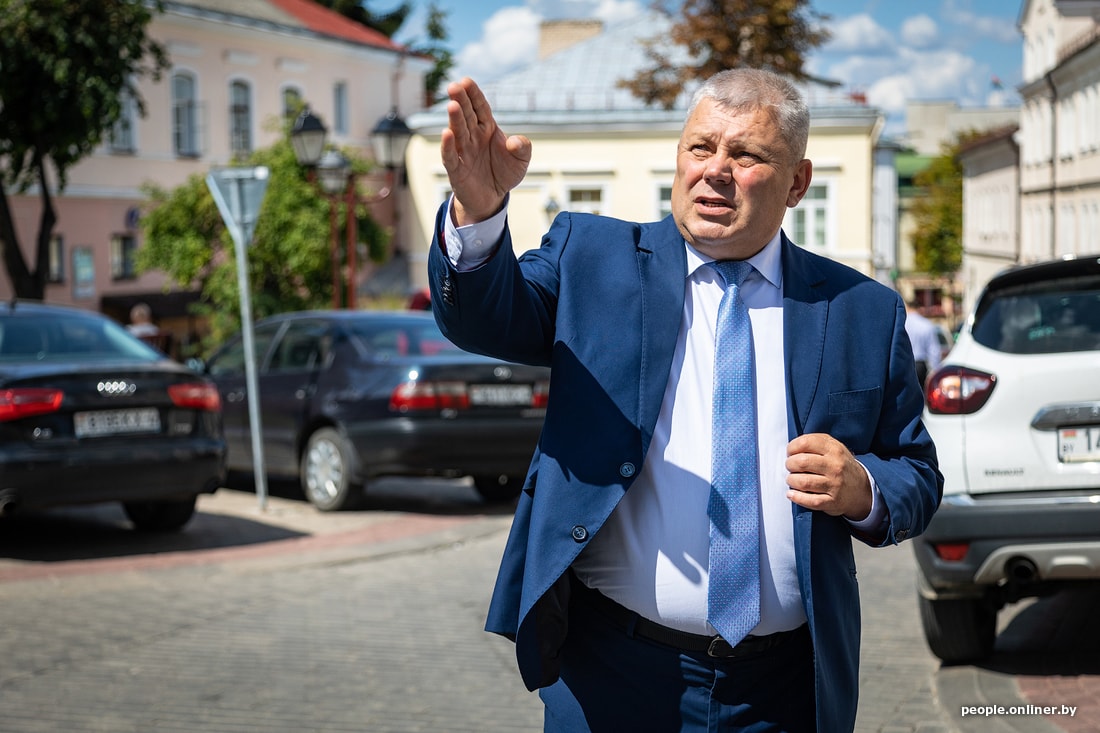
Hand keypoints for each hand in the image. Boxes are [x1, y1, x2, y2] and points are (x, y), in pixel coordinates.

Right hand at [441, 77, 531, 224]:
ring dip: (455, 119)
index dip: (473, 94)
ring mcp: (463, 152)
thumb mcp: (521, 160)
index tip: (466, 81)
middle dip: (461, 100)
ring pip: (458, 132)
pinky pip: (450, 156)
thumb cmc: (504, 173)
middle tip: (454, 86)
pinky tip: (447, 134)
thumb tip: (515, 141)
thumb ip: (522, 148)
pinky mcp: (456, 170)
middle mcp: (472, 137)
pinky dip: (448, 146)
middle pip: (466, 116)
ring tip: (452, 105)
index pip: (480, 108)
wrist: (492, 197)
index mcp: (487, 128)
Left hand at [785, 433, 871, 520]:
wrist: (861, 488)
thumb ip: (815, 442)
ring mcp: (834, 485)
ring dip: (791, 480)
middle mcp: (835, 466)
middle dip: (789, 464)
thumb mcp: (834, 447)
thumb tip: (792, 446)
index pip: (806, 443)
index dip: (792, 448)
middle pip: (801, 462)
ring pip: (803, 482)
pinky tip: (792, 493)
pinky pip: (810, 500)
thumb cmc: (841, 466)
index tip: (790, 452)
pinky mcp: (832, 501)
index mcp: (834, 449)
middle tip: (790, 467)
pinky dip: (797, 497)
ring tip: (792, 479)